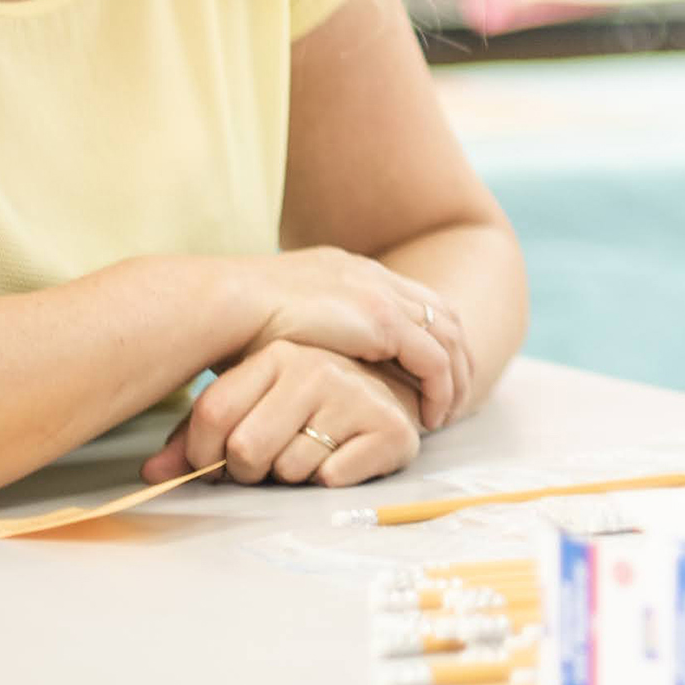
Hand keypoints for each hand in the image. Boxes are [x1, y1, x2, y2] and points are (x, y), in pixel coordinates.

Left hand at [147, 341, 424, 487]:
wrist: (393, 399)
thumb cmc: (308, 409)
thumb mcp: (253, 408)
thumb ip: (197, 439)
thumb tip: (151, 474)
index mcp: (276, 355)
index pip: (211, 414)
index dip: (202, 454)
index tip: (215, 462)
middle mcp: (314, 367)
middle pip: (245, 449)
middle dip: (248, 473)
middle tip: (265, 465)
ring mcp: (353, 395)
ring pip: (289, 468)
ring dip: (291, 477)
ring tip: (310, 454)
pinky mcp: (388, 428)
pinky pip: (330, 478)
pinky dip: (328, 482)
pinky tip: (340, 460)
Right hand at [232, 248, 477, 432]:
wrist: (226, 304)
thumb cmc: (234, 322)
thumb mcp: (282, 321)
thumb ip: (305, 334)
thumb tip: (303, 362)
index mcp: (350, 270)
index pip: (413, 300)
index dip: (431, 335)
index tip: (434, 370)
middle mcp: (374, 277)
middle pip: (442, 313)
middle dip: (458, 355)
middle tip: (457, 394)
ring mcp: (381, 295)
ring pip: (448, 338)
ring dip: (456, 377)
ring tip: (450, 413)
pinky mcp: (383, 321)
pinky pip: (433, 359)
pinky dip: (441, 387)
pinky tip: (435, 414)